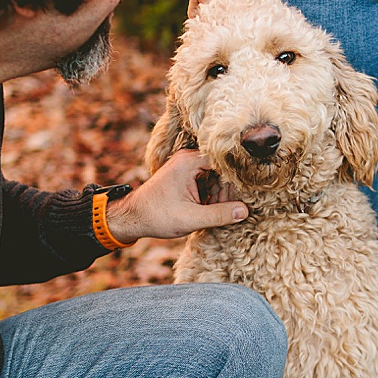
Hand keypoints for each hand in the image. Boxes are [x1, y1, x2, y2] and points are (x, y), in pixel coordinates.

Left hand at [106, 149, 247, 242]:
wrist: (132, 218)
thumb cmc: (157, 216)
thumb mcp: (191, 218)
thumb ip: (219, 215)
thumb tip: (244, 211)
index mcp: (189, 162)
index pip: (225, 161)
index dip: (237, 177)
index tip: (245, 193)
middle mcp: (188, 158)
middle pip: (222, 169)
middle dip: (228, 190)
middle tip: (227, 209)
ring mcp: (187, 166)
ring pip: (216, 176)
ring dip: (220, 193)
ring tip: (215, 211)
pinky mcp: (186, 175)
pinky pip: (208, 180)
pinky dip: (212, 194)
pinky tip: (208, 209)